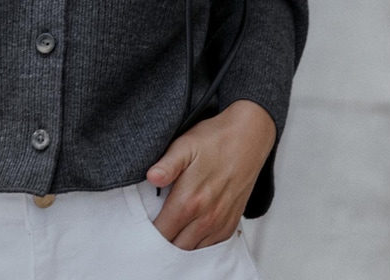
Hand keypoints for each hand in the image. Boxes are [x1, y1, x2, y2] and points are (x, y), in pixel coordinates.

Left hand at [145, 100, 276, 249]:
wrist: (249, 137)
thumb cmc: (215, 140)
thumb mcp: (185, 145)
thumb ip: (167, 165)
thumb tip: (151, 177)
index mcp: (190, 200)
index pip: (161, 233)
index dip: (147, 234)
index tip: (140, 228)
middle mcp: (206, 218)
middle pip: (176, 247)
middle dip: (161, 242)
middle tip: (152, 230)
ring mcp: (221, 223)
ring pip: (193, 250)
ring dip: (179, 245)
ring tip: (170, 231)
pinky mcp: (231, 224)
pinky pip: (211, 247)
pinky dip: (198, 244)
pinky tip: (190, 231)